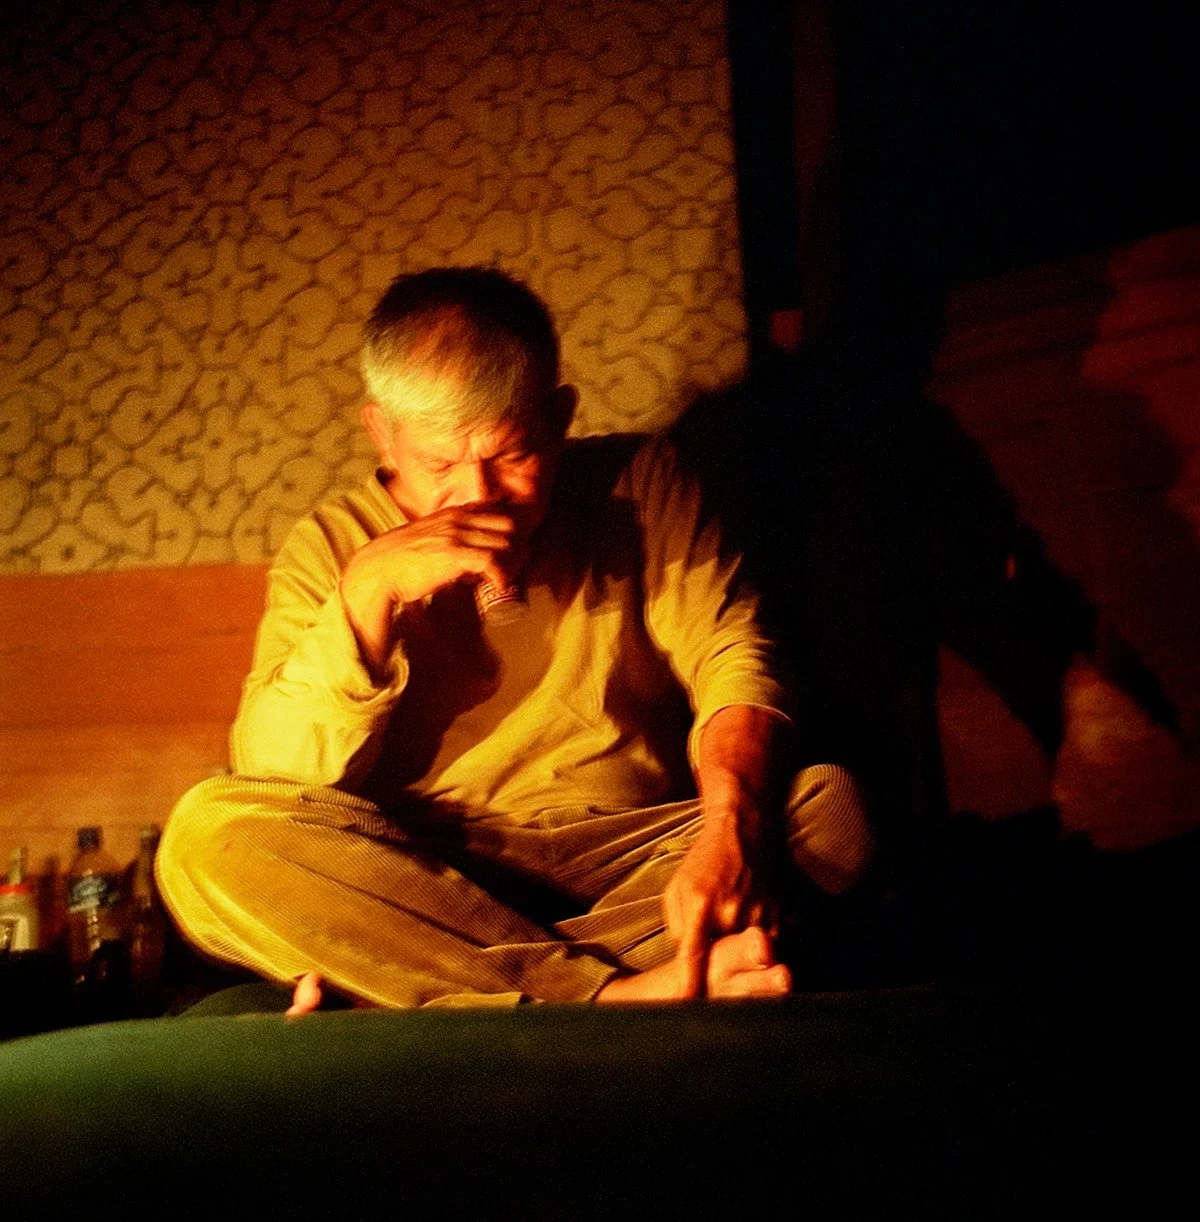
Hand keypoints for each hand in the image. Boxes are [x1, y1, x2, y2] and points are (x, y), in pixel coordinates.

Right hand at [340, 504, 523, 673]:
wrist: (377, 570)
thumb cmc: (401, 561)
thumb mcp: (430, 540)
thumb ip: (453, 541)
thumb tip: (474, 563)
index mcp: (454, 513)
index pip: (497, 512)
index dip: (510, 533)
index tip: (513, 552)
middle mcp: (458, 519)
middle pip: (509, 525)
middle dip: (517, 547)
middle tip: (514, 568)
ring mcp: (457, 535)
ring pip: (506, 543)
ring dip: (513, 563)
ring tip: (507, 579)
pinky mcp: (454, 555)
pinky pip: (492, 561)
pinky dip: (501, 576)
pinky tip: (499, 587)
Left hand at [662, 811, 772, 997]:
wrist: (743, 831)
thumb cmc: (703, 861)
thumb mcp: (676, 889)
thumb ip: (676, 928)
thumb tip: (686, 962)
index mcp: (700, 905)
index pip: (693, 957)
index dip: (689, 987)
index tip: (686, 1007)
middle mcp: (731, 913)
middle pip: (724, 963)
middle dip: (720, 970)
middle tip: (717, 968)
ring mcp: (759, 915)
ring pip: (750, 958)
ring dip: (742, 959)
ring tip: (737, 937)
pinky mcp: (781, 916)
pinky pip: (770, 947)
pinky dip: (761, 948)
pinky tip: (752, 927)